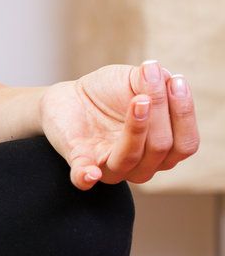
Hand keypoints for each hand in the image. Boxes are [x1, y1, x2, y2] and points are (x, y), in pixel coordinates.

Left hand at [39, 60, 198, 190]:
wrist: (71, 95)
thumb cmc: (110, 91)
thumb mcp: (135, 79)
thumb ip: (156, 81)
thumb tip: (167, 78)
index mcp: (162, 149)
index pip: (184, 144)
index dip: (184, 115)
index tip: (175, 81)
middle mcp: (140, 164)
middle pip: (161, 148)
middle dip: (159, 111)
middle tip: (151, 77)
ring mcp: (109, 166)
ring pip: (130, 158)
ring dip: (137, 128)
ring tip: (139, 98)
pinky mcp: (79, 162)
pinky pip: (82, 178)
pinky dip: (87, 177)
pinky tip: (91, 172)